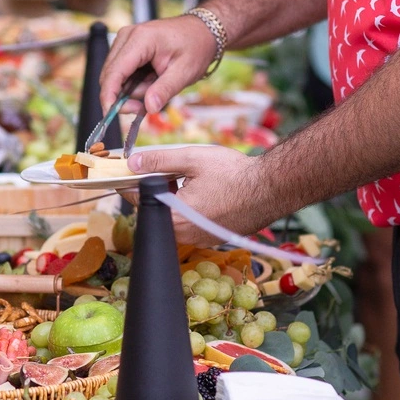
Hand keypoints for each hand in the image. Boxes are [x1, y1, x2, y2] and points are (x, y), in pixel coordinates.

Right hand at [100, 15, 216, 114]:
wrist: (201, 31)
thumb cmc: (195, 47)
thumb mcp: (184, 72)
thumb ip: (165, 90)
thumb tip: (149, 107)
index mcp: (140, 39)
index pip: (115, 72)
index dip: (108, 95)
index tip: (110, 115)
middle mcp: (127, 36)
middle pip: (110, 75)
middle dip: (124, 96)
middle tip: (146, 106)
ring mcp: (125, 40)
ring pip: (115, 76)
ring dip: (132, 89)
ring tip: (157, 83)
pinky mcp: (126, 46)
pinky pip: (121, 72)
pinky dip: (133, 83)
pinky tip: (150, 79)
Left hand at [126, 145, 267, 244]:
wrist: (271, 189)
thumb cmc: (235, 174)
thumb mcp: (192, 160)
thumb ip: (159, 161)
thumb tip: (133, 163)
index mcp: (174, 217)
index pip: (140, 201)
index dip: (132, 184)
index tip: (128, 173)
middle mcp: (185, 235)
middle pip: (157, 212)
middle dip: (156, 192)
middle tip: (163, 172)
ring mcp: (200, 239)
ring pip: (174, 219)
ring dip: (174, 201)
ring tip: (187, 180)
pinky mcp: (212, 238)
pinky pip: (191, 225)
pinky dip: (190, 210)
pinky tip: (203, 193)